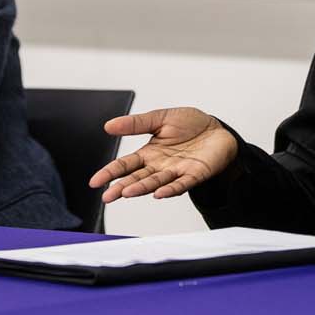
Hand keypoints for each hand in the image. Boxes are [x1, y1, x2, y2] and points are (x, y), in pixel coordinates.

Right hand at [89, 107, 238, 202]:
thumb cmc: (191, 125)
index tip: (95, 182)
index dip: (110, 172)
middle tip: (107, 196)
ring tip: (126, 192)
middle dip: (121, 187)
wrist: (218, 130)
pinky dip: (170, 189)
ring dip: (141, 188)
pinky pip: (181, 184)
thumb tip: (109, 126)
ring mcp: (176, 172)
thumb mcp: (160, 118)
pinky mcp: (194, 174)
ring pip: (155, 182)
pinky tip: (158, 194)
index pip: (125, 165)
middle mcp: (160, 166)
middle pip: (137, 178)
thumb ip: (136, 123)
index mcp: (150, 153)